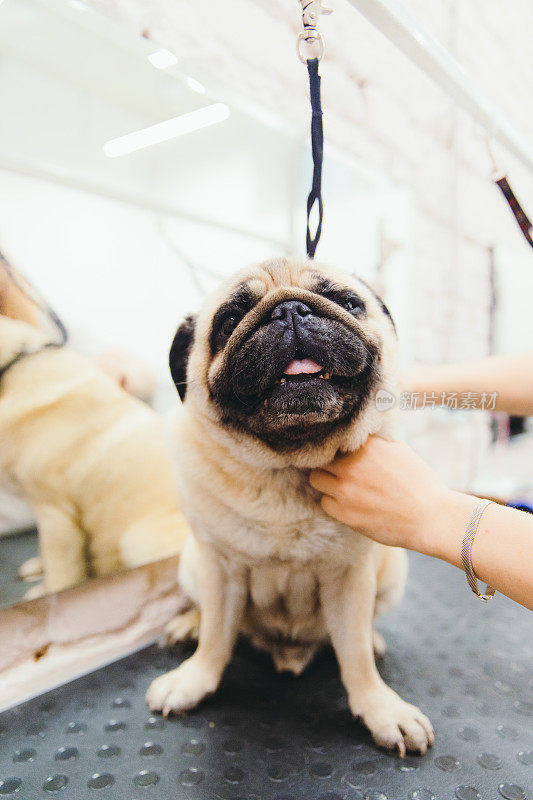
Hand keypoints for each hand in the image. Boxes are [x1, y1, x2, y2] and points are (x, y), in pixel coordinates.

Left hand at [309, 436, 455, 551]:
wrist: (431, 518)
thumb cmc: (418, 482)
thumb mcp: (399, 449)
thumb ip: (374, 440)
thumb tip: (355, 429)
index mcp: (366, 446)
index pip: (332, 437)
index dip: (333, 444)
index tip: (336, 449)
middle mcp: (351, 465)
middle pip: (320, 457)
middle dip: (328, 462)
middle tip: (338, 469)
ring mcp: (345, 491)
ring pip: (316, 479)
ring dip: (326, 481)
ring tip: (342, 485)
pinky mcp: (344, 514)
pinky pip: (324, 503)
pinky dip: (333, 503)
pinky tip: (349, 503)